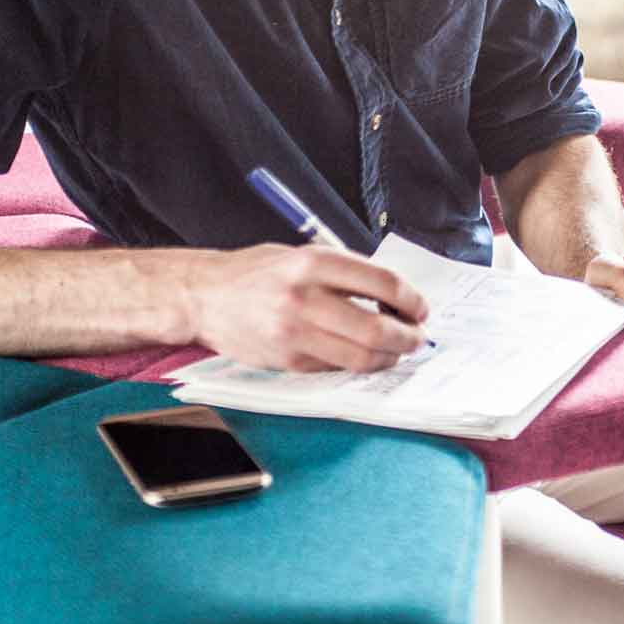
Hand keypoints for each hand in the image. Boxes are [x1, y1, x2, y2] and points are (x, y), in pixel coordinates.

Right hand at [181, 244, 429, 372]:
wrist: (202, 296)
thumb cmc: (254, 273)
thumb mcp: (300, 255)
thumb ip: (342, 272)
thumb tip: (392, 295)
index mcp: (312, 263)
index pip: (381, 283)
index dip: (411, 299)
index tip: (420, 308)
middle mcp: (303, 298)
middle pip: (376, 327)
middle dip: (407, 336)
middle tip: (417, 337)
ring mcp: (293, 333)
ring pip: (360, 356)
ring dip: (388, 357)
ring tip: (395, 350)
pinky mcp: (286, 360)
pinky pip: (335, 368)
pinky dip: (355, 364)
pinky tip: (361, 356)